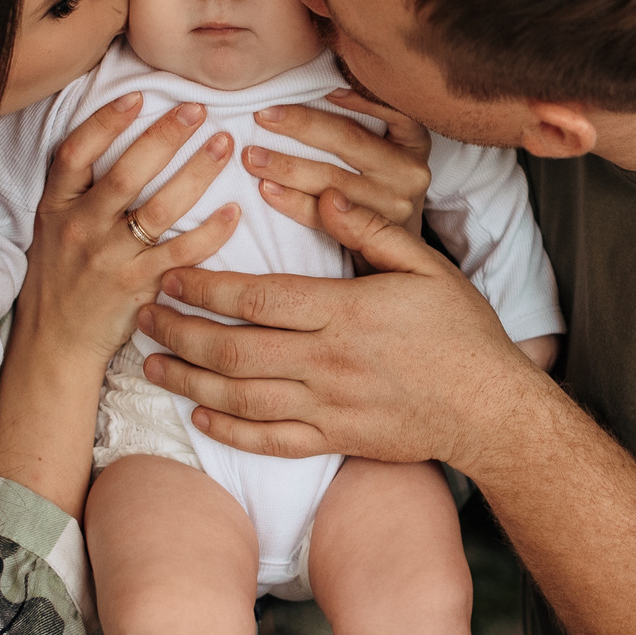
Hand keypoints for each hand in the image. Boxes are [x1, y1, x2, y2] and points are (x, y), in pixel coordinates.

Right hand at [13, 94, 239, 370]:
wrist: (54, 341)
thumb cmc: (60, 276)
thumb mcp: (51, 225)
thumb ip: (77, 188)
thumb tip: (114, 134)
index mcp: (57, 207)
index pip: (75, 154)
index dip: (105, 122)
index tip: (138, 96)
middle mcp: (81, 229)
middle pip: (126, 174)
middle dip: (165, 137)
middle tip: (198, 110)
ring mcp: (111, 259)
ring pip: (160, 209)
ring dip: (196, 173)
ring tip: (223, 145)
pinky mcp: (139, 287)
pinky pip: (182, 253)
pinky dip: (211, 232)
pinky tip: (233, 211)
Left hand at [139, 189, 548, 467]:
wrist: (492, 408)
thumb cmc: (463, 331)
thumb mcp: (426, 265)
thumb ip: (372, 229)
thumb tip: (325, 194)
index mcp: (346, 312)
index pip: (257, 299)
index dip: (205, 288)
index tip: (170, 275)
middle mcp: (329, 362)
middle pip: (234, 348)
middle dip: (179, 331)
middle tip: (143, 315)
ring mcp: (329, 407)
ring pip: (241, 397)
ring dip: (189, 380)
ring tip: (152, 362)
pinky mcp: (336, 440)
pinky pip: (270, 440)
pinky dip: (228, 430)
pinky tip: (199, 416)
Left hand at [241, 87, 431, 237]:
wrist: (400, 246)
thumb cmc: (382, 184)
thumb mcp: (391, 146)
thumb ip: (366, 118)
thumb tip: (319, 84)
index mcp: (415, 141)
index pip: (383, 109)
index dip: (350, 96)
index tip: (312, 85)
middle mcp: (410, 173)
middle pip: (349, 141)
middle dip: (301, 126)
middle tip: (261, 115)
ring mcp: (392, 208)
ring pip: (331, 181)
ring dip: (287, 167)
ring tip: (252, 156)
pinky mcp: (370, 236)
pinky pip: (324, 217)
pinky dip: (294, 203)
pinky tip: (268, 191)